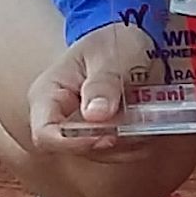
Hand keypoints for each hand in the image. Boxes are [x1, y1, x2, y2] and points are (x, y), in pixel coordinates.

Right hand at [30, 23, 169, 155]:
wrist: (129, 42)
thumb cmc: (111, 42)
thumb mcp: (108, 54)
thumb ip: (103, 82)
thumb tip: (95, 115)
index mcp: (47, 96)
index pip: (45, 133)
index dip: (73, 142)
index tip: (108, 136)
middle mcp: (60, 119)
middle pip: (77, 149)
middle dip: (112, 140)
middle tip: (139, 122)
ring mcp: (83, 131)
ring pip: (103, 154)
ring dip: (130, 142)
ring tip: (149, 115)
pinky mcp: (104, 137)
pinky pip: (121, 152)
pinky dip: (139, 143)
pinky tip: (151, 122)